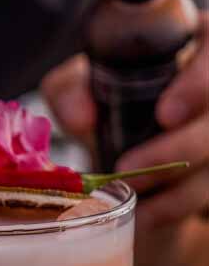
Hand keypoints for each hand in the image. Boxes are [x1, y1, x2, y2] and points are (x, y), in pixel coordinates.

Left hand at [41, 12, 208, 231]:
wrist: (115, 151)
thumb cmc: (102, 104)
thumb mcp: (76, 90)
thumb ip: (70, 93)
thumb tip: (82, 117)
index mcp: (192, 48)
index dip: (199, 83)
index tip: (165, 114)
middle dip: (178, 150)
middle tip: (127, 168)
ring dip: (174, 190)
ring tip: (127, 197)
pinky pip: (204, 195)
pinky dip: (172, 209)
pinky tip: (143, 217)